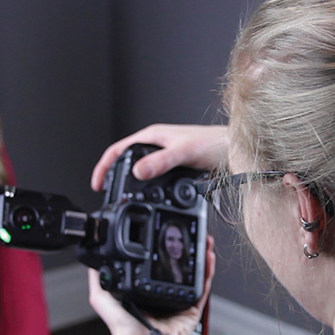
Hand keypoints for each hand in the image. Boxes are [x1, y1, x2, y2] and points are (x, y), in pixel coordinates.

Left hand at [88, 236, 216, 334]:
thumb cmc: (123, 328)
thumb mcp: (102, 297)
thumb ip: (98, 279)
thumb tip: (92, 261)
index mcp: (145, 293)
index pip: (157, 267)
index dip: (163, 251)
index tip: (166, 236)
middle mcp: (163, 297)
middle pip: (179, 269)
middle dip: (185, 251)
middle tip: (188, 234)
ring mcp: (179, 303)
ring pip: (193, 275)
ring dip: (199, 257)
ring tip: (202, 240)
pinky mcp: (192, 311)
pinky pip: (203, 289)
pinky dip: (207, 273)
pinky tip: (208, 257)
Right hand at [91, 124, 228, 190]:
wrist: (236, 148)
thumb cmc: (215, 143)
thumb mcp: (184, 152)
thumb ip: (161, 162)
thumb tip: (138, 172)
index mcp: (153, 136)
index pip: (118, 150)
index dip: (104, 167)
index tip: (98, 184)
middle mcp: (158, 144)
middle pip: (127, 161)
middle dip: (114, 177)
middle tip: (107, 194)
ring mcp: (167, 156)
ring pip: (141, 171)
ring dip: (132, 184)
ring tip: (126, 198)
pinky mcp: (177, 167)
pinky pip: (156, 179)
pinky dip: (150, 189)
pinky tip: (153, 198)